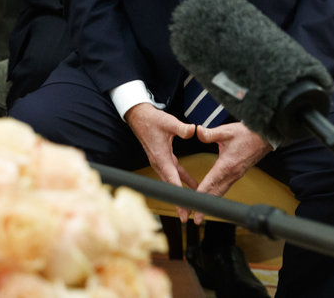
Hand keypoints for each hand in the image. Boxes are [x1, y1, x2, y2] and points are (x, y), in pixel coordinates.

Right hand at [124, 104, 197, 220]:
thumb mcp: (168, 122)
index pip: (172, 180)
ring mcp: (160, 162)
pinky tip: (193, 185)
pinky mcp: (163, 158)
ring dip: (181, 193)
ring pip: (172, 181)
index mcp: (161, 157)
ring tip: (191, 206)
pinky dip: (183, 180)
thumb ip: (182, 128)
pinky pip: (174, 173)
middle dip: (179, 201)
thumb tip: (194, 130)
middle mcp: (159, 163)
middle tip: (187, 216)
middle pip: (171, 186)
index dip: (179, 194)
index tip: (185, 206)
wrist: (139, 117)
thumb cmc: (152, 120)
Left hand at [191, 122, 273, 223]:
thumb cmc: (248, 134)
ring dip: (211, 202)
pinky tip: (210, 197)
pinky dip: (216, 194)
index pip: (211, 182)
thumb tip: (197, 131)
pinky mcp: (237, 174)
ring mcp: (236, 176)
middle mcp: (232, 174)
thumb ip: (210, 133)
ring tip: (201, 212)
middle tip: (196, 219)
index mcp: (227, 165)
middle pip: (216, 193)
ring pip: (221, 192)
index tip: (194, 205)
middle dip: (205, 206)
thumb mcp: (227, 131)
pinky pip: (225, 187)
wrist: (265, 137)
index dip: (201, 195)